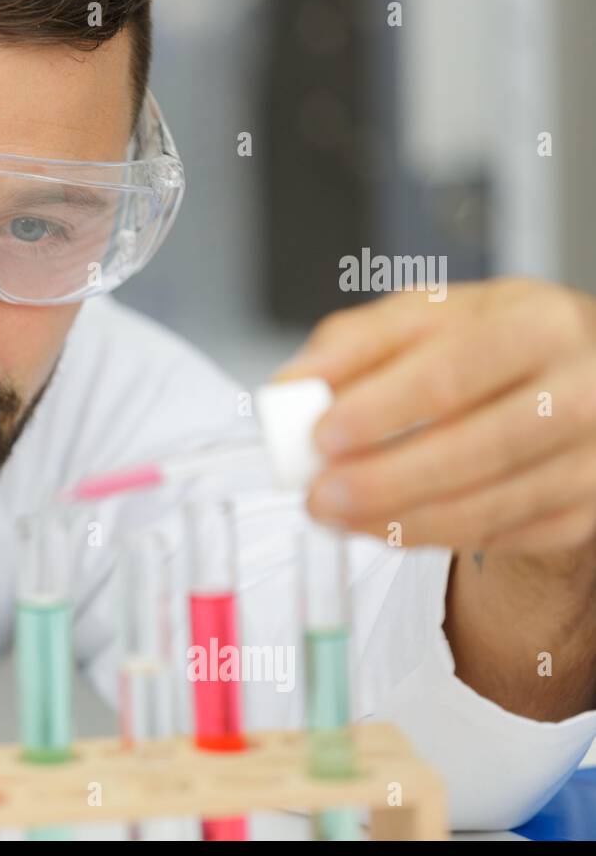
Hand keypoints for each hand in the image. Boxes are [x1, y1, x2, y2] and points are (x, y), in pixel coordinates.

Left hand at [275, 277, 595, 556]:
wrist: (574, 376)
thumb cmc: (490, 343)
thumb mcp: (425, 319)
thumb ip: (351, 344)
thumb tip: (290, 387)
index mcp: (537, 323)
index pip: (453, 372)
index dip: (382, 410)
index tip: (321, 436)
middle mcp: (581, 389)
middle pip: (477, 447)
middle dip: (384, 480)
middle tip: (317, 496)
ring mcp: (590, 456)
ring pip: (490, 505)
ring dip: (399, 520)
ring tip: (336, 516)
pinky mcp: (583, 509)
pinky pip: (500, 536)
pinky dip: (433, 536)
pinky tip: (384, 525)